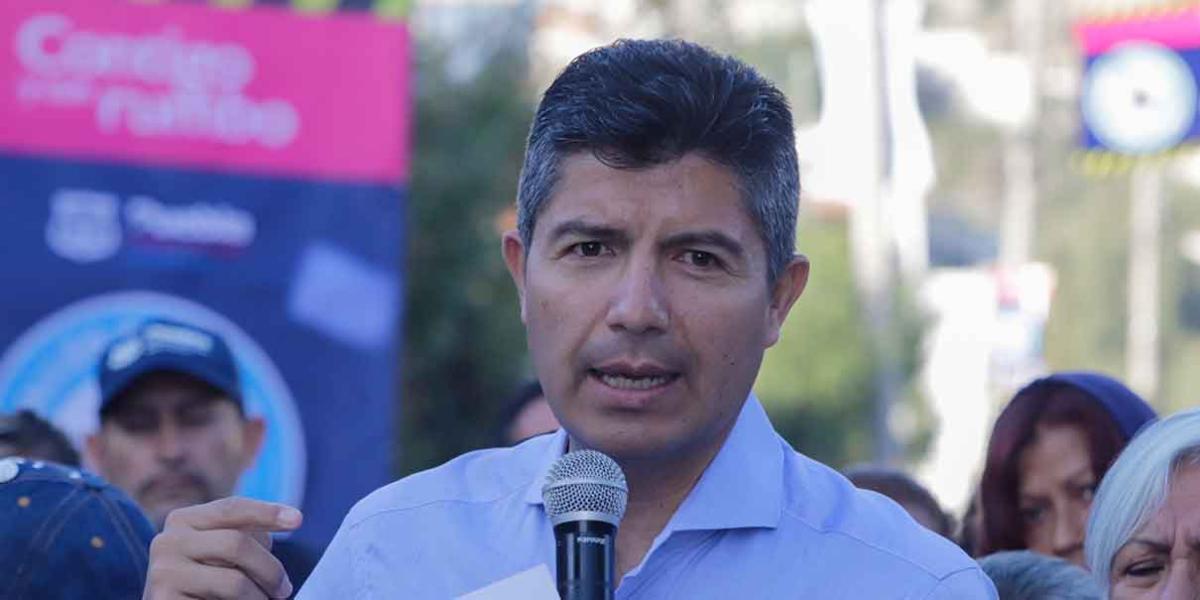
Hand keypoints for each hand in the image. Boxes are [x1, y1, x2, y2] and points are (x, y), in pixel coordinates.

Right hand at [143, 497, 302, 599]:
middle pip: (237, 544)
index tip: (298, 520)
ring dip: (259, 596)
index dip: (267, 512)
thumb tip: (290, 520)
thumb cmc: (206, 582)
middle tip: (284, 590)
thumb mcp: (221, 551)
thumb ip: (245, 536)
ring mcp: (163, 573)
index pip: (232, 508)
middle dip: (270, 569)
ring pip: (234, 581)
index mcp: (183, 520)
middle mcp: (167, 541)